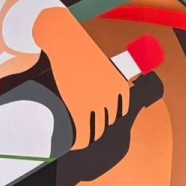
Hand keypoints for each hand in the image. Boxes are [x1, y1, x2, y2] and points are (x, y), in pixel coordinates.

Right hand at [33, 6, 129, 150]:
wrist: (64, 41)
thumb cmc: (79, 50)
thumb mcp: (99, 66)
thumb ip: (104, 81)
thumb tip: (112, 87)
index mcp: (120, 86)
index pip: (120, 112)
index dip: (107, 118)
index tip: (96, 120)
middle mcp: (112, 96)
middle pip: (107, 122)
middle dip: (96, 126)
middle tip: (83, 128)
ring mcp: (96, 103)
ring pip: (96, 130)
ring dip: (88, 135)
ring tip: (77, 136)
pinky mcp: (80, 108)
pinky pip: (85, 134)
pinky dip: (81, 142)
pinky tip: (74, 144)